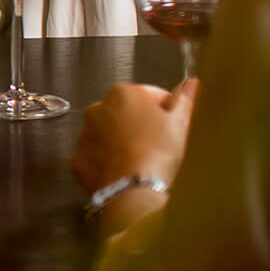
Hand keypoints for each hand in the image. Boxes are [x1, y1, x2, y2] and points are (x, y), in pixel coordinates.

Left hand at [71, 79, 197, 195]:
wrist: (134, 188)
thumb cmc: (159, 150)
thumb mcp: (179, 122)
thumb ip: (184, 99)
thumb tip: (191, 82)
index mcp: (122, 93)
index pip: (146, 96)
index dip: (162, 111)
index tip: (172, 128)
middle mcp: (97, 108)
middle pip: (122, 115)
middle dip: (136, 126)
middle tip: (155, 148)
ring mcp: (84, 134)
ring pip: (105, 135)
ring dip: (118, 144)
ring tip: (138, 164)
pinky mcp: (78, 159)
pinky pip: (94, 159)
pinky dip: (106, 165)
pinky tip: (122, 176)